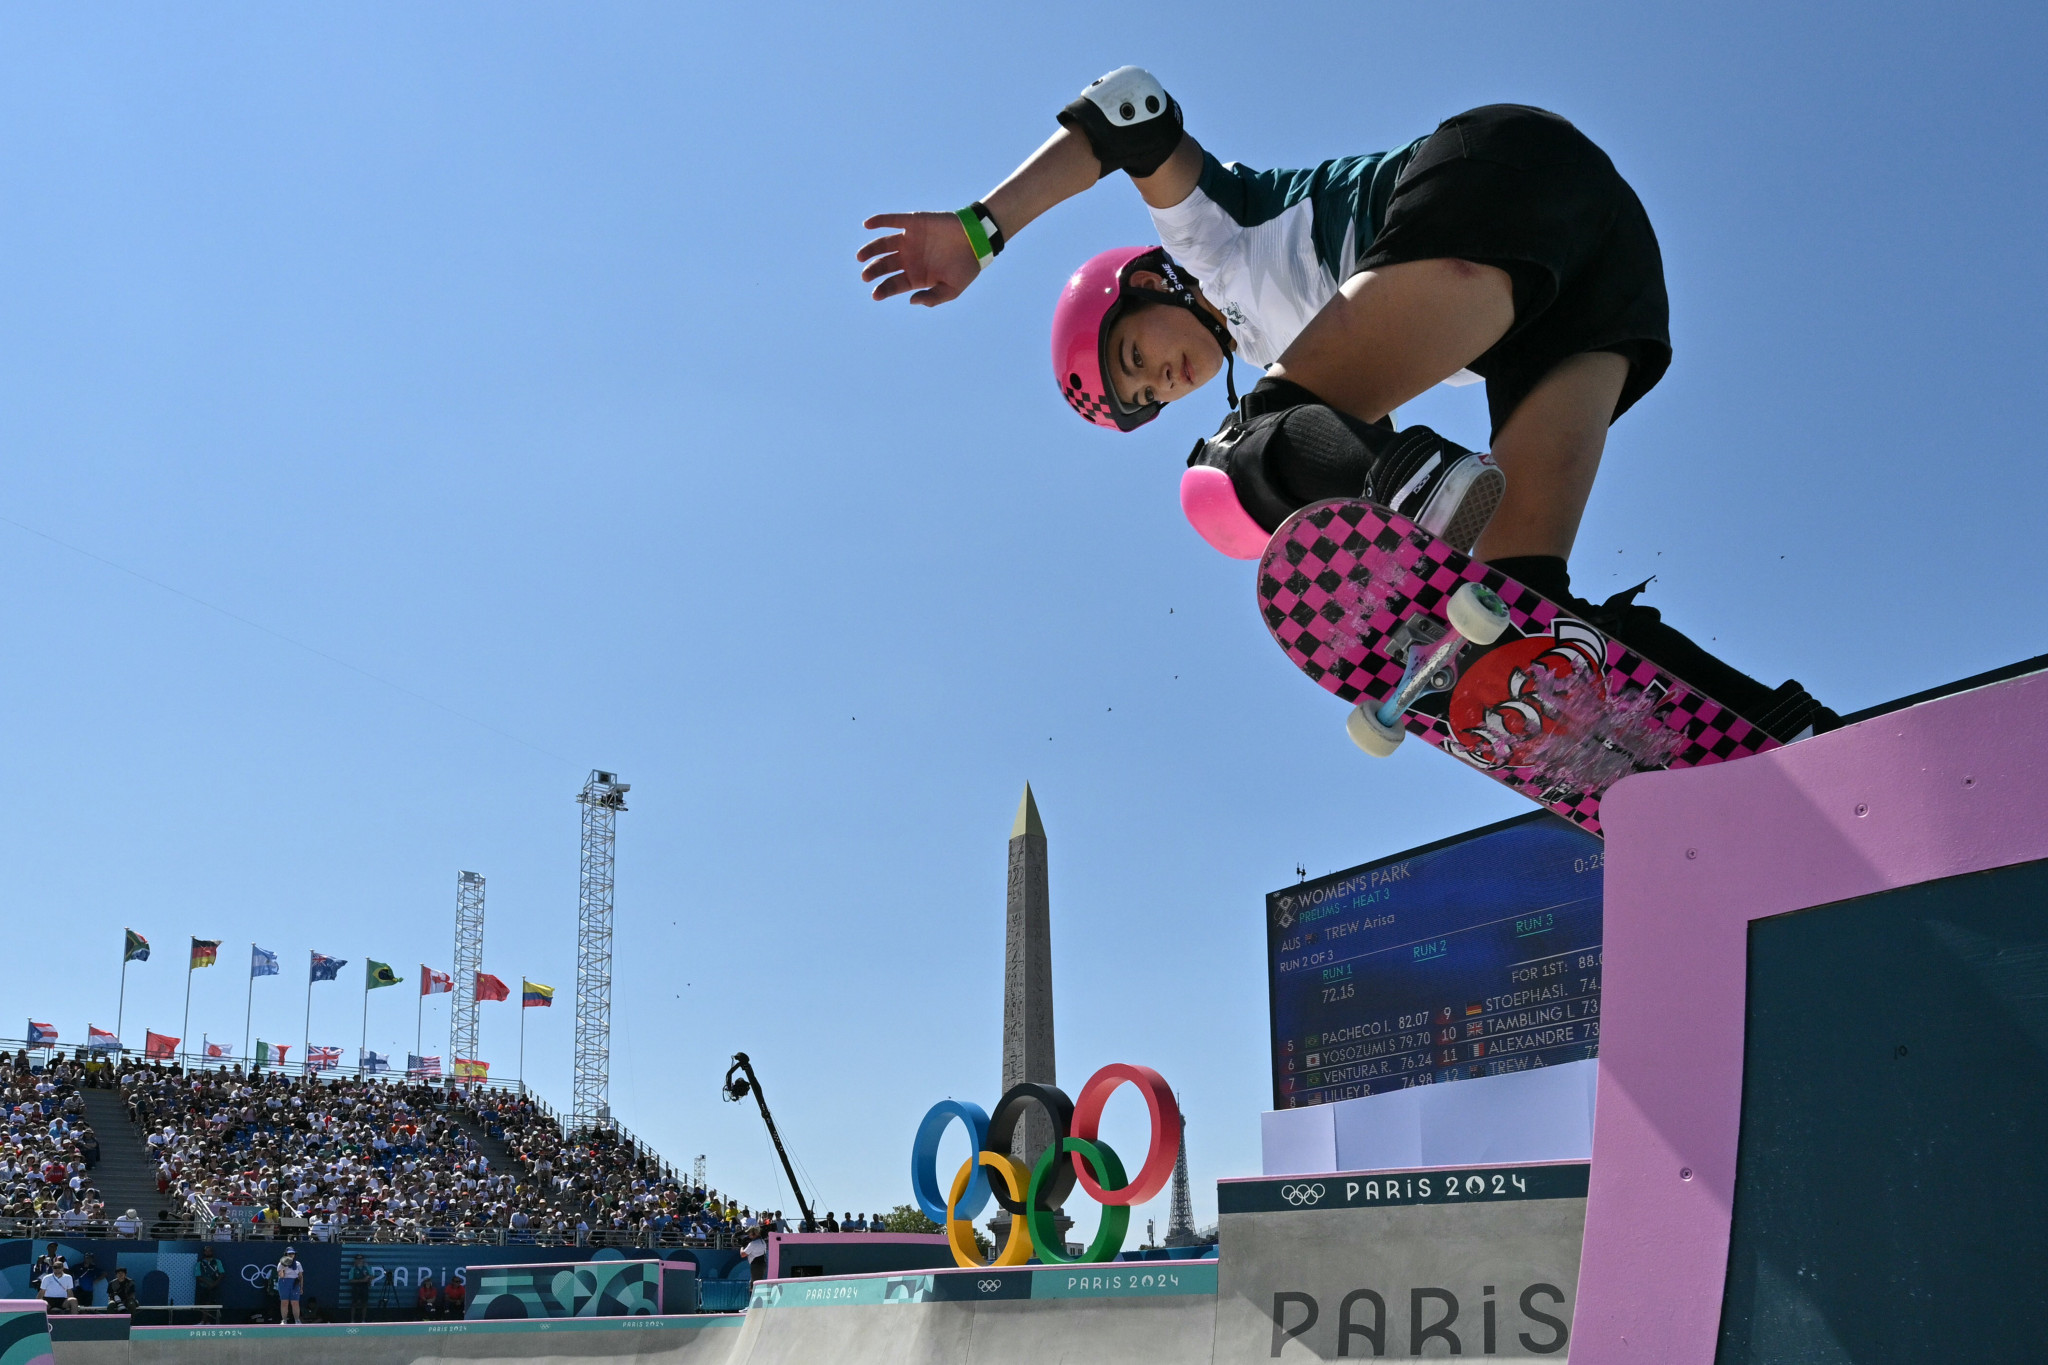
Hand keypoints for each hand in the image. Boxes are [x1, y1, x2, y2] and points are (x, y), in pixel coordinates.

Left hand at [858, 212, 979, 305]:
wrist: (978, 240)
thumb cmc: (966, 267)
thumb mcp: (952, 289)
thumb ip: (932, 297)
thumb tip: (911, 300)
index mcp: (916, 276)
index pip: (894, 284)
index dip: (883, 290)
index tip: (875, 294)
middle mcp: (909, 258)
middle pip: (884, 266)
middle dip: (873, 271)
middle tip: (865, 276)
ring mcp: (910, 240)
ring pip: (883, 245)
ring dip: (870, 249)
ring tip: (860, 257)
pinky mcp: (914, 222)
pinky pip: (892, 220)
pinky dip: (879, 221)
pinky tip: (867, 225)